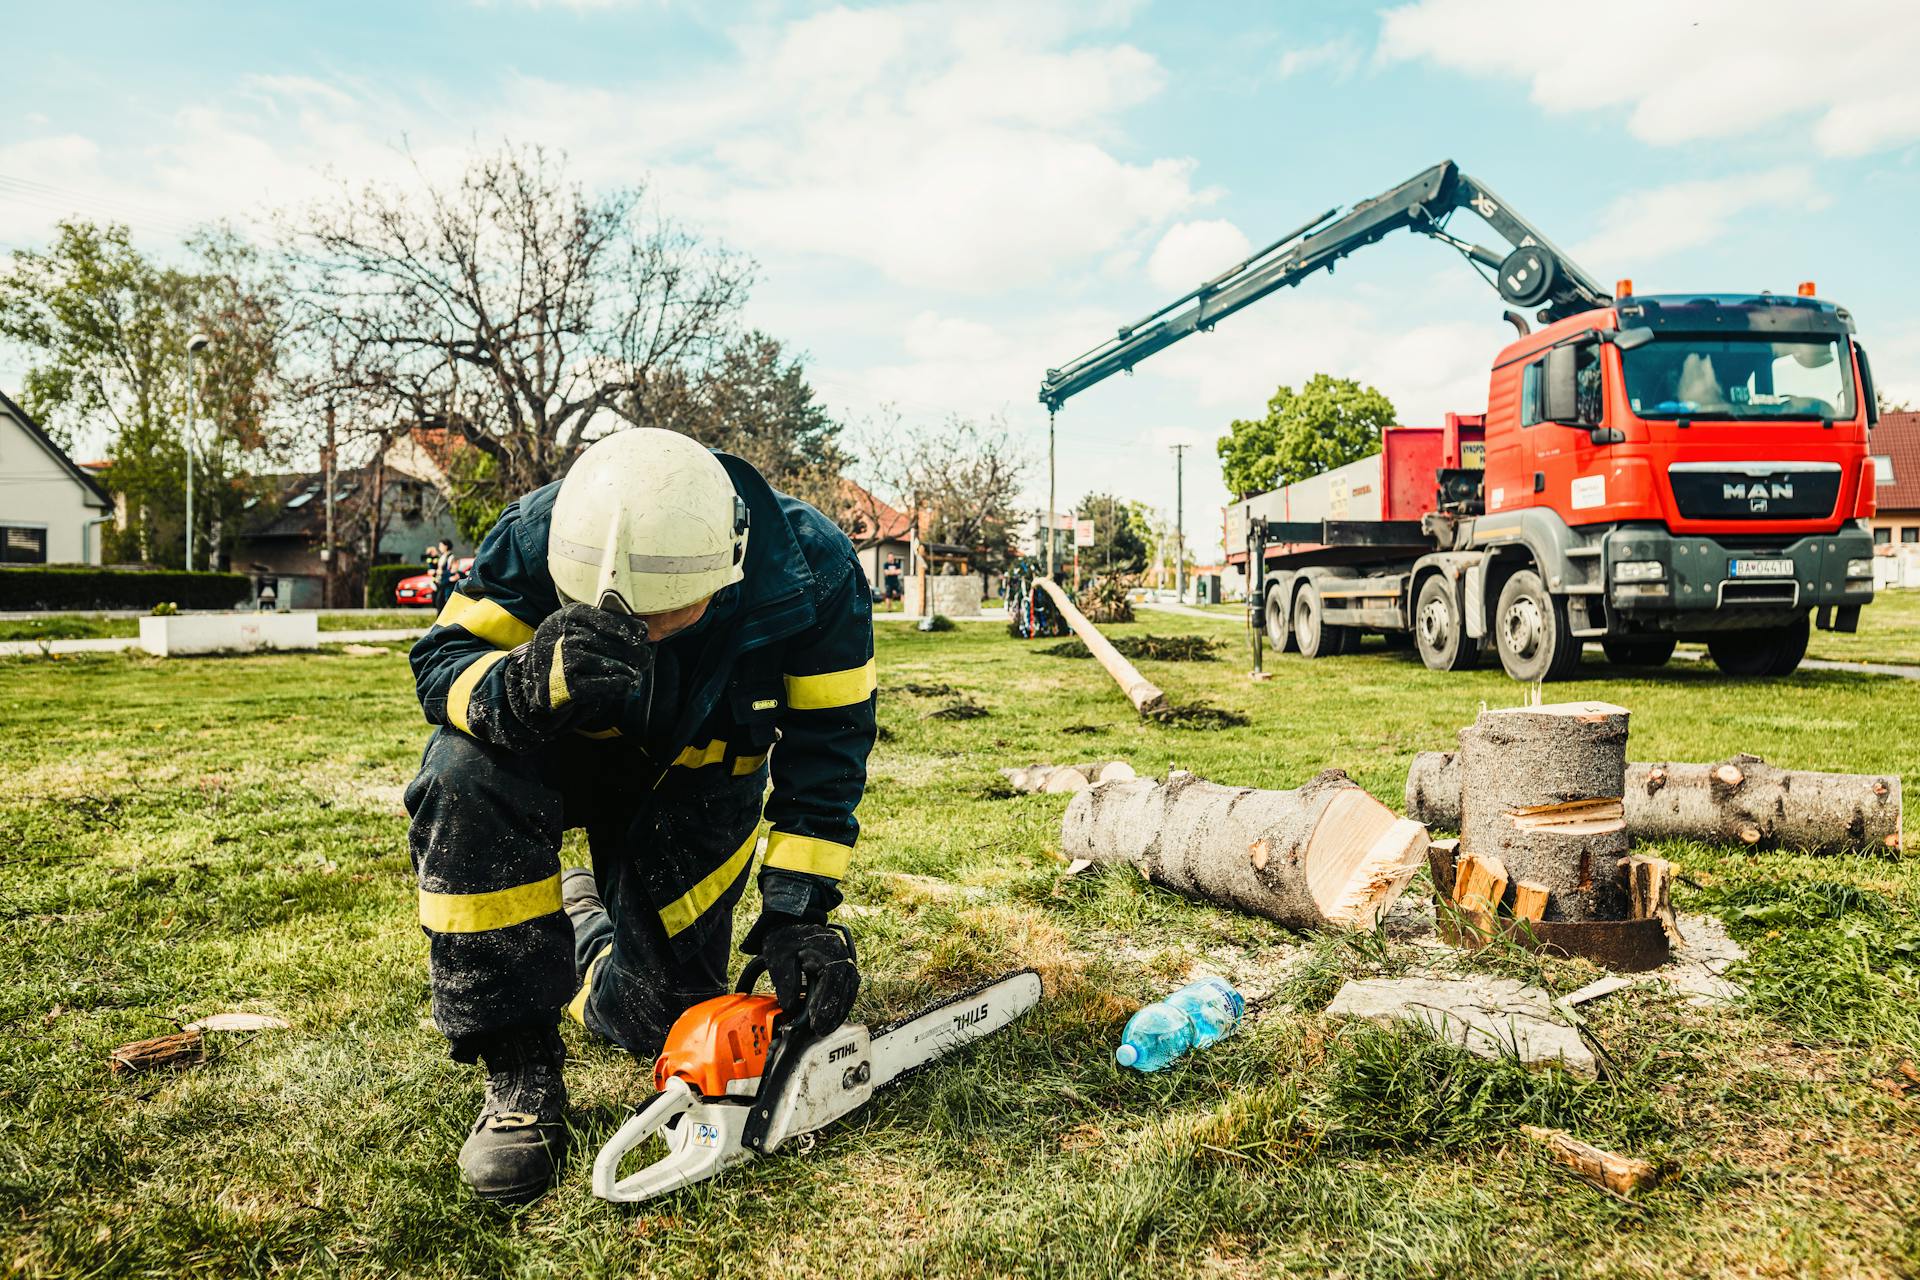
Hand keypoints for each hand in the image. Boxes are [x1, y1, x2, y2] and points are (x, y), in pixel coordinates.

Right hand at [505, 603, 651, 733]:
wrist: (535, 683)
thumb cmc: (565, 652)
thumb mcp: (576, 629)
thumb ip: (603, 625)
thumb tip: (643, 632)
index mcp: (569, 616)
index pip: (604, 617)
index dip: (627, 627)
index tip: (642, 635)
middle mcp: (564, 635)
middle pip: (610, 643)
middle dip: (634, 653)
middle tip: (644, 660)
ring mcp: (562, 660)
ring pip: (608, 664)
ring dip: (629, 672)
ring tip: (636, 676)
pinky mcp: (565, 685)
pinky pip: (600, 685)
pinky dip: (618, 686)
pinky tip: (627, 686)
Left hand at [743, 915, 858, 1034]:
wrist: (790, 920)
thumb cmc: (785, 936)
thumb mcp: (780, 957)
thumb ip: (786, 981)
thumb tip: (791, 1006)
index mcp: (829, 951)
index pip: (832, 981)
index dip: (825, 1003)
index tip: (815, 1021)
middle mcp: (842, 955)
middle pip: (845, 989)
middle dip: (833, 1013)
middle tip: (820, 1031)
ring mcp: (845, 960)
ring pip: (849, 990)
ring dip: (839, 1011)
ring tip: (826, 1029)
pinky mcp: (842, 966)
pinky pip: (847, 988)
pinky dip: (840, 1003)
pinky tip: (832, 1017)